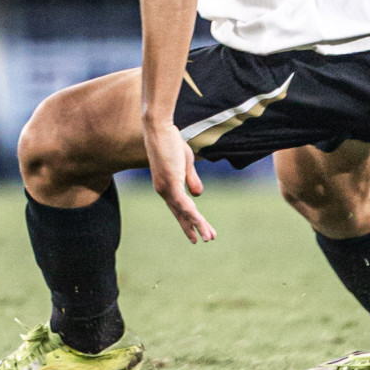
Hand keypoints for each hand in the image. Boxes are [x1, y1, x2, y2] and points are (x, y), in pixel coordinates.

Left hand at [145, 117, 213, 243]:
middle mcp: (163, 190)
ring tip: (209, 237)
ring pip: (184, 211)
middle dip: (192, 227)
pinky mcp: (170, 182)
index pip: (178, 208)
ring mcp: (166, 187)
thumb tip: (198, 195)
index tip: (195, 235)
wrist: (160, 129)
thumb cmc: (171, 142)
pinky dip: (193, 215)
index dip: (187, 221)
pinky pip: (184, 203)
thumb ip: (190, 180)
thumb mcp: (184, 164)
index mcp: (166, 186)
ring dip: (198, 224)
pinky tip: (201, 224)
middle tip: (204, 241)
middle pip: (180, 213)